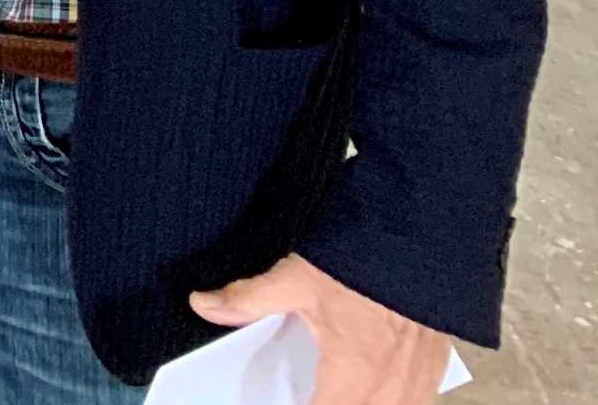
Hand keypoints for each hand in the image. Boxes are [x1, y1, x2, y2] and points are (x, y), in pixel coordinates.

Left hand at [191, 256, 453, 401]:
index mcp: (352, 380)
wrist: (423, 246)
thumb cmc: (364, 266)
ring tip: (328, 389)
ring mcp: (416, 388)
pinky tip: (366, 391)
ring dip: (356, 404)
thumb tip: (203, 305)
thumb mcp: (297, 279)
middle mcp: (389, 394)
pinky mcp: (432, 375)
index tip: (274, 397)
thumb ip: (249, 299)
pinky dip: (382, 402)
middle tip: (299, 390)